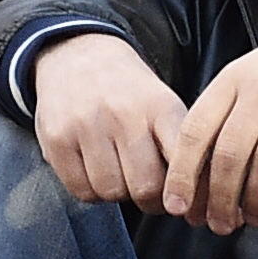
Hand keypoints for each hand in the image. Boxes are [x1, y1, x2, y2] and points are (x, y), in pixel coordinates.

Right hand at [30, 31, 190, 209]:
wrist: (79, 56)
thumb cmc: (130, 94)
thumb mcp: (164, 105)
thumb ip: (180, 147)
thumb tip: (200, 198)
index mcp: (160, 107)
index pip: (181, 162)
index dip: (185, 192)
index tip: (184, 202)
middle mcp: (124, 114)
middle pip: (146, 187)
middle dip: (151, 201)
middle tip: (149, 193)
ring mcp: (87, 125)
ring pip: (111, 191)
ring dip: (118, 194)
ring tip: (120, 175)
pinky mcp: (57, 139)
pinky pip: (81, 190)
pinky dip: (92, 192)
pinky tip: (96, 172)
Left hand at [166, 9, 257, 233]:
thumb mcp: (252, 76)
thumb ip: (225, 116)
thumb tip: (197, 177)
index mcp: (233, 78)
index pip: (196, 130)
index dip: (182, 173)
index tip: (176, 207)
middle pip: (229, 152)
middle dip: (220, 197)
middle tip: (220, 225)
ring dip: (255, 199)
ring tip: (252, 220)